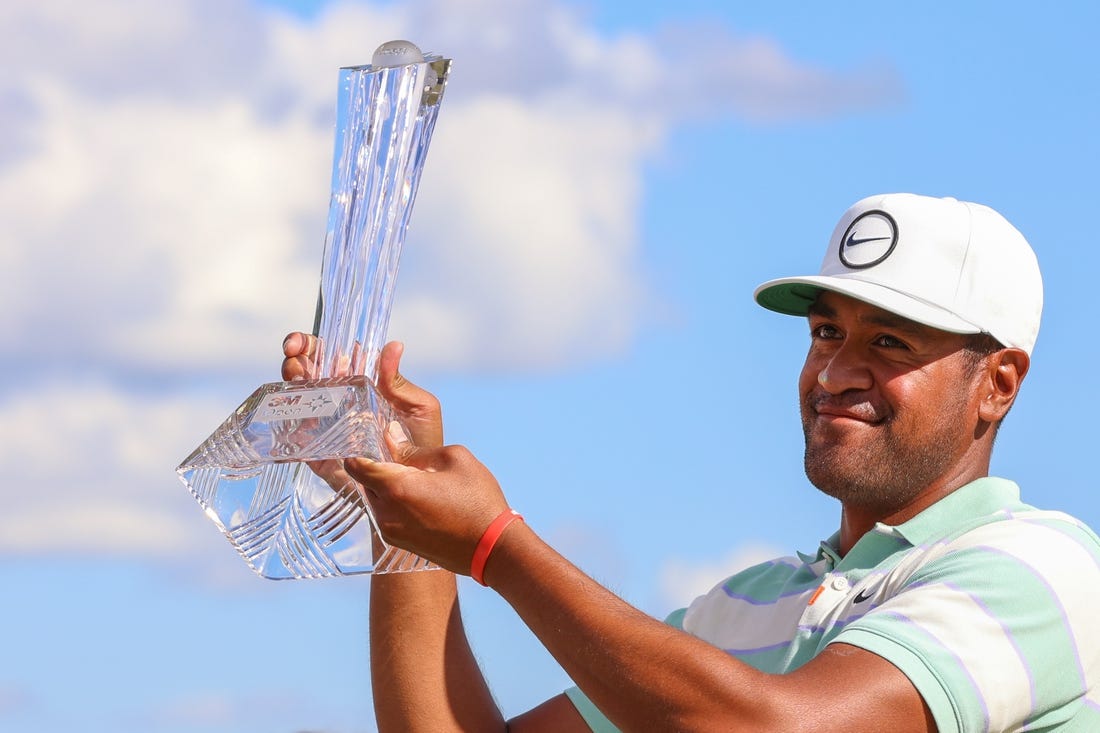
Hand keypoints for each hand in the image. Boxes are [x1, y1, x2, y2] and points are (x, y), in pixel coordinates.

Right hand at [281, 332, 443, 448]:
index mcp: (365, 383)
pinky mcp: (322, 455)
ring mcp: (329, 426)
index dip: (314, 345)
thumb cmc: (425, 442)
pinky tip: (289, 422)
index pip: (334, 356)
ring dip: (290, 387)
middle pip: (309, 373)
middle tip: (294, 360)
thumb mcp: (420, 407)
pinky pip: (298, 441)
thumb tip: (394, 346)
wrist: (421, 486)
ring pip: (299, 400)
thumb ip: (400, 381)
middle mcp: (342, 401)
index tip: (302, 344)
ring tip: (296, 381)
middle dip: (295, 361)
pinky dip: (288, 431)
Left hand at [345, 424, 511, 575]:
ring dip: (387, 488)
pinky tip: (421, 498)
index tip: (374, 442)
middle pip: (364, 482)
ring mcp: (391, 531)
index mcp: (396, 487)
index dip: (360, 449)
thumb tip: (391, 437)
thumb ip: (416, 448)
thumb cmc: (478, 501)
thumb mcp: (454, 460)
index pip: (355, 465)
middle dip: (377, 468)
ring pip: (375, 500)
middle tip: (401, 458)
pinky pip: (386, 516)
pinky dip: (395, 504)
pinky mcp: (399, 543)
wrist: (493, 549)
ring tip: (416, 479)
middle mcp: (386, 512)